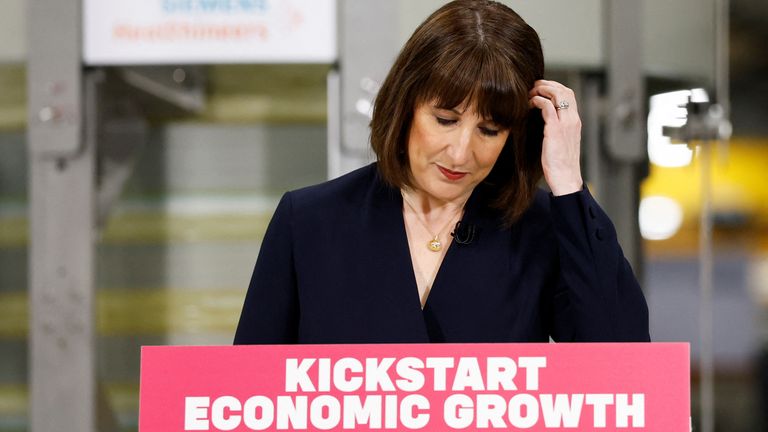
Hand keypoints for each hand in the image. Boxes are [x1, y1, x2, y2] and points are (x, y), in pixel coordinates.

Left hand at [528, 80, 582, 195]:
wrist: (566, 178)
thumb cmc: (560, 164)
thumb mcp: (560, 142)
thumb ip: (556, 128)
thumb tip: (543, 120)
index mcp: (575, 122)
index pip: (569, 94)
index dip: (555, 87)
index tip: (541, 88)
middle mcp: (573, 120)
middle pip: (565, 90)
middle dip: (548, 84)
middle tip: (533, 86)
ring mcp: (565, 124)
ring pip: (558, 94)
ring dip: (542, 89)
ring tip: (530, 93)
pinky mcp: (555, 130)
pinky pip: (547, 107)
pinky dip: (537, 100)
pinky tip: (529, 103)